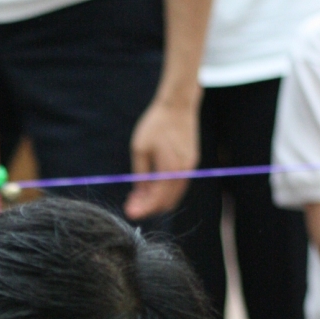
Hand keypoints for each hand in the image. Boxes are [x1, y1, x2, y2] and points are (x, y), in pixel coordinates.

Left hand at [124, 94, 199, 220]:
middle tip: (131, 206)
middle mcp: (183, 173)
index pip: (157, 200)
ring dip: (156, 200)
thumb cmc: (156, 124)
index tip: (129, 213)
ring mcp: (189, 168)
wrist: (177, 105)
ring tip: (138, 197)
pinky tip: (150, 187)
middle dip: (148, 208)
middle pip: (167, 203)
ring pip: (173, 196)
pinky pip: (177, 186)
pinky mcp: (191, 163)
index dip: (142, 209)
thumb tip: (139, 194)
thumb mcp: (140, 149)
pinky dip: (164, 191)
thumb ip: (140, 174)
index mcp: (170, 170)